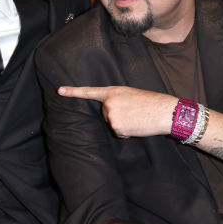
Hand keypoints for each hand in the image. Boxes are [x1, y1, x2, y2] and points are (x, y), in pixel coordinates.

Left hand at [58, 85, 176, 137]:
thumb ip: (117, 99)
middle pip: (105, 114)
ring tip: (137, 118)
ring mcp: (111, 115)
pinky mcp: (116, 127)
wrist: (164, 111)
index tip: (59, 90)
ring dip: (123, 125)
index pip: (89, 91)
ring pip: (112, 124)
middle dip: (117, 116)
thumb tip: (109, 110)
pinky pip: (118, 133)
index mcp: (113, 91)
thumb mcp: (131, 94)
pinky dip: (127, 132)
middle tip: (134, 112)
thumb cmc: (151, 102)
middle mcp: (109, 103)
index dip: (73, 91)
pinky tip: (137, 125)